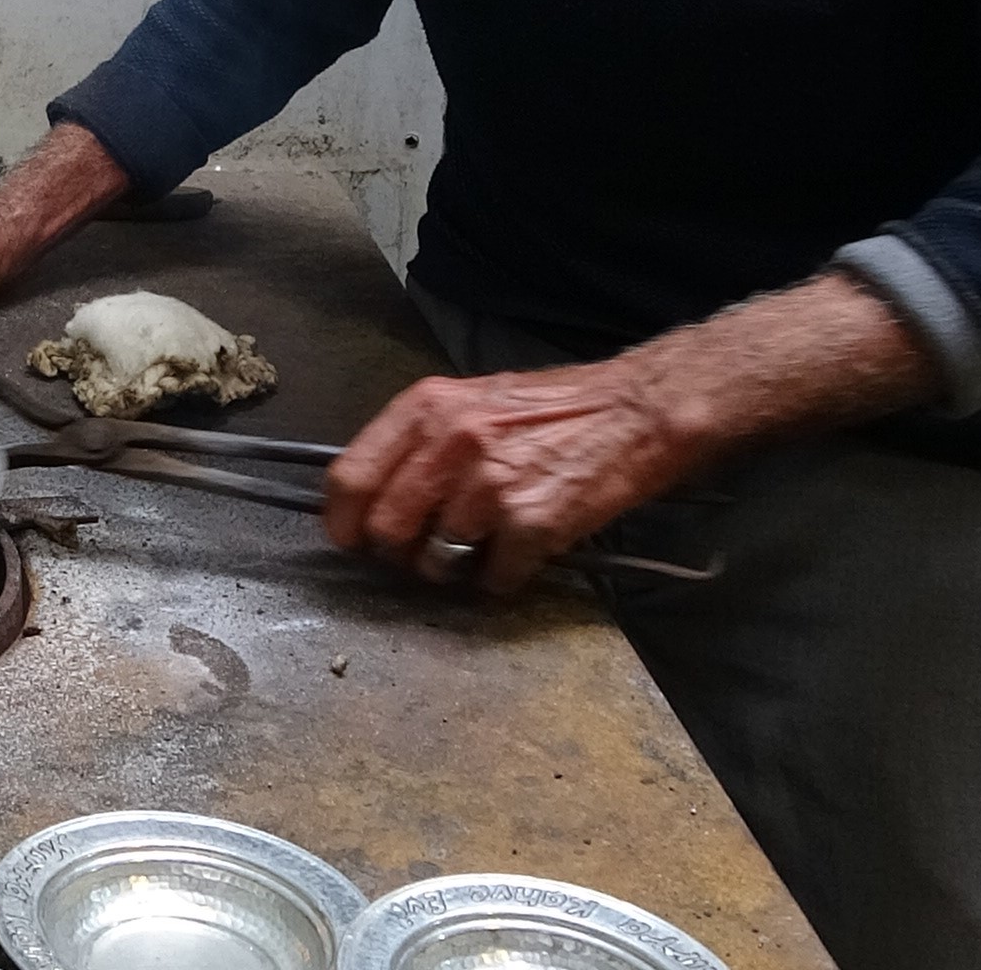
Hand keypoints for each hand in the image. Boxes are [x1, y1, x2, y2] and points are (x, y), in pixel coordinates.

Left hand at [321, 364, 695, 593]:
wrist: (637, 410)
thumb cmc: (556, 409)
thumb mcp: (474, 402)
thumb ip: (422, 443)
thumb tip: (378, 497)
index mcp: (427, 408)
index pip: (350, 476)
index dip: (343, 521)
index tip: (351, 540)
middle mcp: (451, 443)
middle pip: (386, 529)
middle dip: (401, 553)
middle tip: (427, 552)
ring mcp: (489, 486)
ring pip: (436, 561)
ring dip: (455, 569)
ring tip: (484, 548)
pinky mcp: (531, 523)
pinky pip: (494, 578)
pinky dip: (504, 578)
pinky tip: (522, 555)